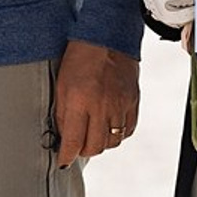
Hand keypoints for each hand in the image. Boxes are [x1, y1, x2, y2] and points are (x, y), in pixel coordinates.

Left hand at [51, 40, 138, 166]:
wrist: (107, 35)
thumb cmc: (81, 57)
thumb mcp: (62, 85)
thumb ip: (64, 114)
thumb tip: (65, 137)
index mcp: (81, 100)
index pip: (74, 141)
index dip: (67, 156)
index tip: (63, 161)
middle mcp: (102, 105)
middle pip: (95, 147)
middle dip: (83, 151)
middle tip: (77, 146)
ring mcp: (121, 104)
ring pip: (112, 141)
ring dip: (101, 143)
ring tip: (92, 135)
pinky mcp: (133, 101)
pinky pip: (128, 130)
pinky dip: (118, 134)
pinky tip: (109, 127)